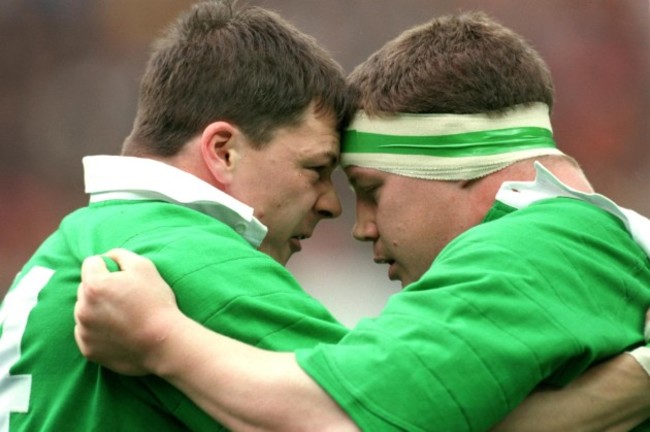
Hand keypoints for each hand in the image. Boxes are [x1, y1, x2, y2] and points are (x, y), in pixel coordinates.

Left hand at [74, 248, 180, 375]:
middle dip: (101, 289)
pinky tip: (119, 331)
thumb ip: (120, 255)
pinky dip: (98, 331)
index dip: (109, 266)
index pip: (91, 263)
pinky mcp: (88, 349)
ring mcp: (84, 331)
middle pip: (86, 288)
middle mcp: (82, 307)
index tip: (124, 278)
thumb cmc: (155, 302)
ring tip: (124, 316)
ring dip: (98, 310)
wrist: (163, 343)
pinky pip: (87, 333)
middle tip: (126, 298)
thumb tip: (107, 257)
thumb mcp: (144, 266)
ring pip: (85, 311)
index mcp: (94, 285)